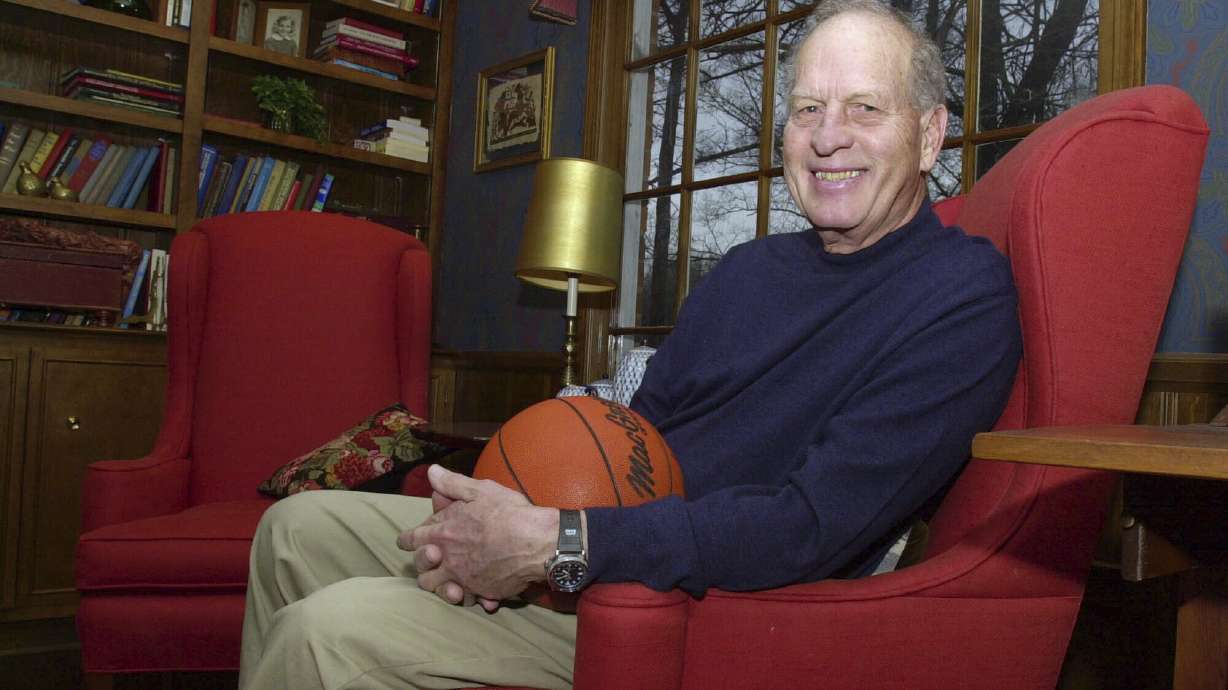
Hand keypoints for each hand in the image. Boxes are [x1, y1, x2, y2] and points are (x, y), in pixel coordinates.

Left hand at [398, 465, 557, 603]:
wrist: (536, 542)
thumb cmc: (508, 513)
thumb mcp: (479, 490)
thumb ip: (451, 483)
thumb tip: (431, 472)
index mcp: (442, 532)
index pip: (410, 540)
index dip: (408, 539)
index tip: (412, 539)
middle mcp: (447, 559)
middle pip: (421, 570)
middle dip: (424, 564)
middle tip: (437, 556)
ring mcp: (463, 579)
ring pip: (438, 589)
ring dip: (441, 585)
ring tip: (454, 578)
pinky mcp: (481, 592)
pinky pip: (469, 600)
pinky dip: (472, 597)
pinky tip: (482, 592)